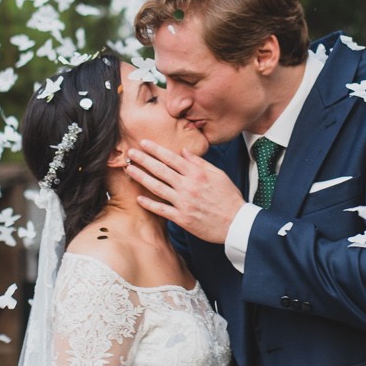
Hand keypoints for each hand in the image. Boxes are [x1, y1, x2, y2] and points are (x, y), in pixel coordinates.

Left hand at [125, 139, 244, 244]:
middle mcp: (188, 186)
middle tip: (130, 152)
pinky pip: (162, 210)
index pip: (172, 158)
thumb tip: (184, 151)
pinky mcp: (182, 218)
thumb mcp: (218, 174)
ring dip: (141, 177)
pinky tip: (139, 197)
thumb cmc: (229, 198)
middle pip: (161, 170)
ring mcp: (183, 203)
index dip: (156, 150)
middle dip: (143, 159)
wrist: (236, 223)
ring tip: (129, 169)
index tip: (144, 143)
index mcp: (197, 174)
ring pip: (157, 187)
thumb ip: (199, 163)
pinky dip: (150, 204)